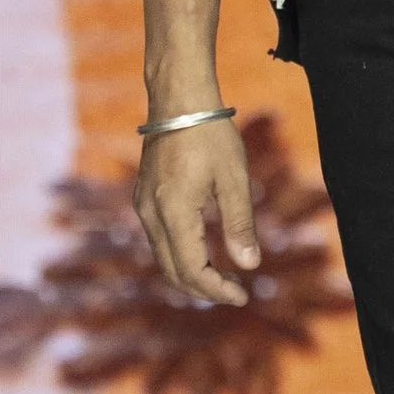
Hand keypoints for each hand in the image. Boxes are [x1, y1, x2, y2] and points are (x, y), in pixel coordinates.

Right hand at [134, 117, 261, 305]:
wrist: (178, 98)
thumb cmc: (210, 133)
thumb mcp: (233, 179)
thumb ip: (240, 224)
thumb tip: (250, 265)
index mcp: (174, 211)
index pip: (192, 269)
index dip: (216, 289)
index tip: (243, 295)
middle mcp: (151, 213)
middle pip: (172, 271)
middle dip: (204, 288)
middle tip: (237, 291)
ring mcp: (143, 205)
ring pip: (163, 257)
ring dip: (192, 273)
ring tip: (225, 276)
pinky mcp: (144, 197)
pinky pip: (159, 239)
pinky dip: (180, 254)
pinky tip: (205, 250)